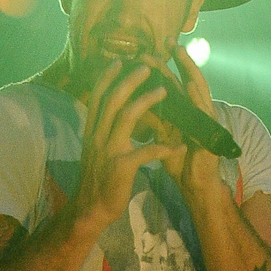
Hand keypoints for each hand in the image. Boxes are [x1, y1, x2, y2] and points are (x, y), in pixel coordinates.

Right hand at [75, 59, 186, 227]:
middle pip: (112, 100)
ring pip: (126, 117)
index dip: (107, 78)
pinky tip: (179, 146)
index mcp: (91, 131)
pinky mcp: (121, 167)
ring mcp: (109, 151)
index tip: (119, 61)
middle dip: (130, 80)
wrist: (91, 209)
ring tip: (164, 90)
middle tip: (147, 66)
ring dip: (146, 101)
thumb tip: (111, 113)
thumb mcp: (94, 150)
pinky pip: (146, 152)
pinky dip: (164, 148)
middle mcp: (97, 136)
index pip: (97, 98)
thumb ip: (101, 131)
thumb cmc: (98, 179)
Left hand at [140, 45, 220, 188]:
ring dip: (188, 70)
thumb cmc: (179, 161)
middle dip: (177, 59)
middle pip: (185, 79)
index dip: (161, 67)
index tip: (148, 50)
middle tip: (166, 40)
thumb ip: (154, 119)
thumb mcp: (162, 136)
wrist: (194, 184)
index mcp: (183, 111)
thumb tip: (135, 103)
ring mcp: (205, 118)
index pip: (171, 84)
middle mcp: (195, 110)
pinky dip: (198, 97)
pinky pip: (204, 111)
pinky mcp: (211, 131)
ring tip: (180, 52)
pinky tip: (191, 85)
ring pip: (198, 88)